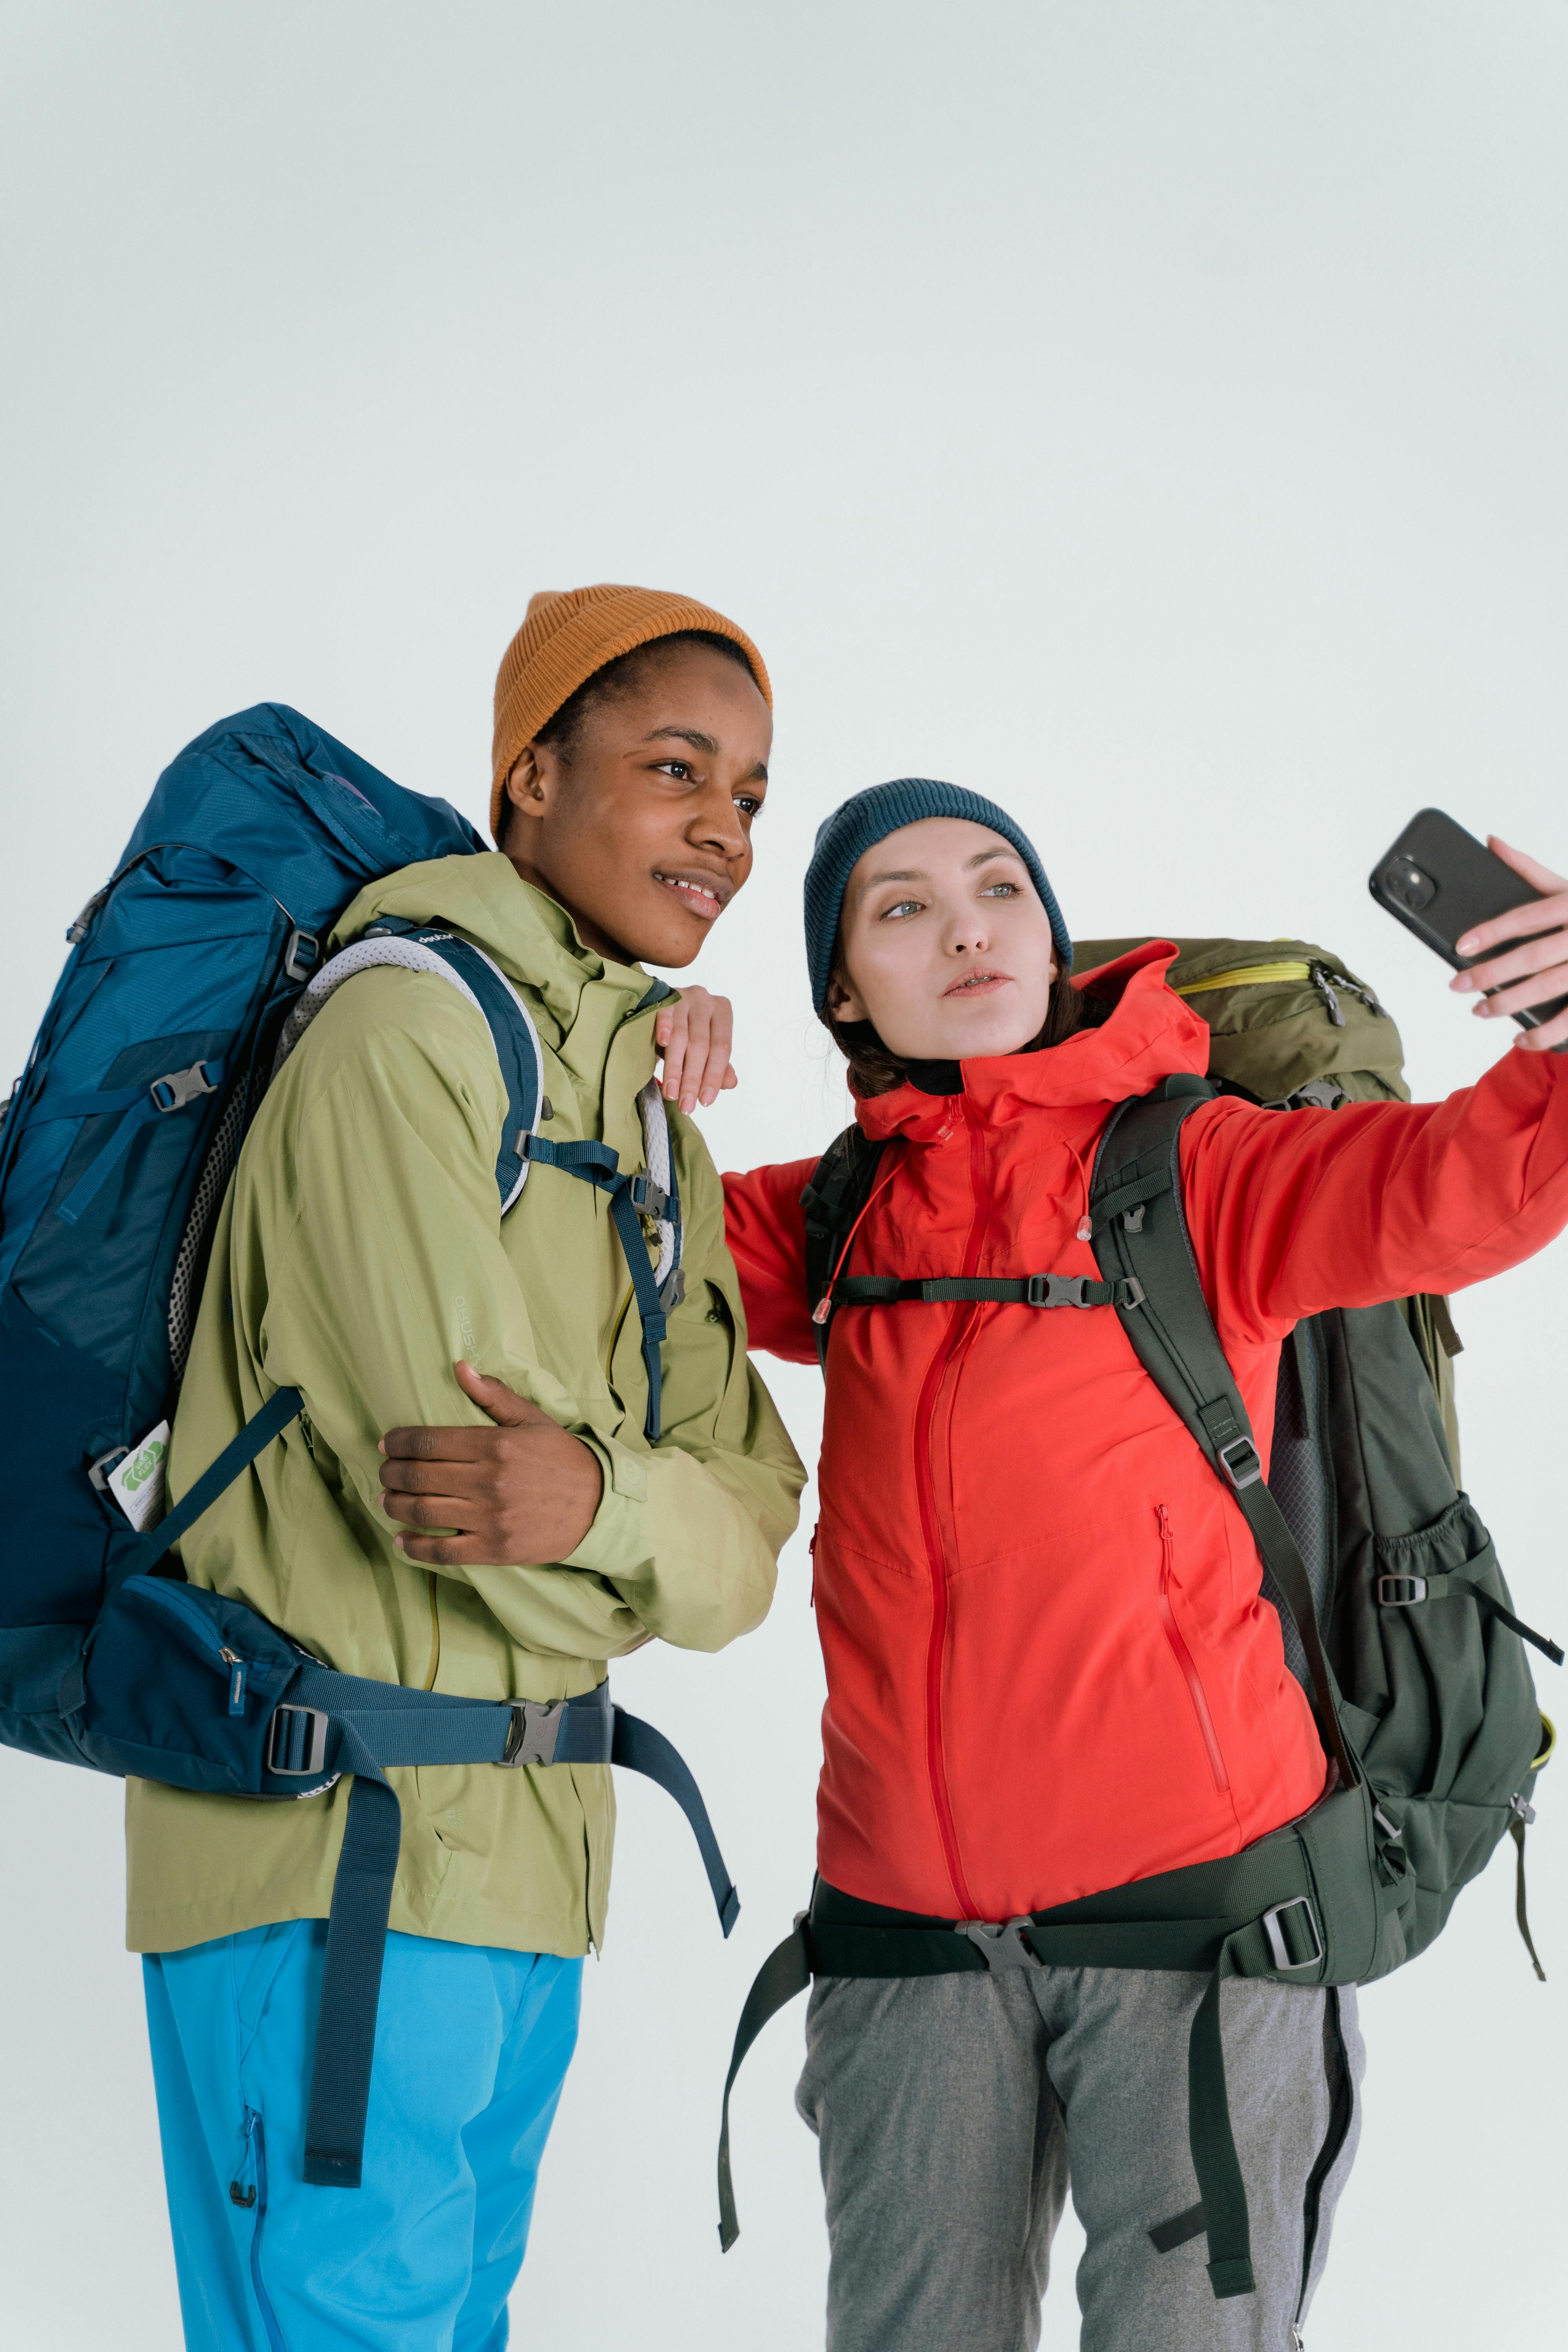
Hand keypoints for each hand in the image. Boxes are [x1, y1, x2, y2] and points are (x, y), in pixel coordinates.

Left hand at [379, 1361, 603, 1566]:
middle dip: (391, 1473)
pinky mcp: (494, 1549)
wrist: (598, 1505)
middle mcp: (488, 1481)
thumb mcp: (532, 1420)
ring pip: (423, 1511)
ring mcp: (490, 1518)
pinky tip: (401, 1539)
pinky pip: (443, 1551)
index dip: (398, 1443)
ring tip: (386, 1499)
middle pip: (418, 1476)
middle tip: (384, 1471)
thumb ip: (493, 1395)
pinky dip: (415, 1547)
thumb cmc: (562, 1458)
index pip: (428, 1442)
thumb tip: (460, 1367)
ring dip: (394, 1505)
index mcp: (495, 1445)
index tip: (385, 1444)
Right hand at [654, 986, 736, 1112]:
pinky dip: (664, 1027)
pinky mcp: (662, 996)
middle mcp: (705, 1000)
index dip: (713, 1076)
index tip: (705, 1102)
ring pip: (681, 1036)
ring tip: (671, 1092)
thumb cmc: (688, 1029)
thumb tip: (730, 1083)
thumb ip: (718, 1064)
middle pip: (701, 1045)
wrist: (661, 1002)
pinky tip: (662, 1043)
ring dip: (675, 1068)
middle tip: (686, 1105)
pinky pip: (664, 1013)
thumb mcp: (705, 1046)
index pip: (722, 1048)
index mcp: (722, 1012)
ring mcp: (683, 996)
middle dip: (692, 1079)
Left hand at [1450, 839, 1567, 1050]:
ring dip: (1509, 1003)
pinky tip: (1519, 1037)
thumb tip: (1492, 843)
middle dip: (1490, 974)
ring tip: (1480, 1010)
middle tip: (1458, 984)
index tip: (1462, 946)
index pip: (1528, 917)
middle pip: (1532, 957)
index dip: (1492, 932)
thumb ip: (1530, 870)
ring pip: (1548, 988)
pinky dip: (1544, 1034)